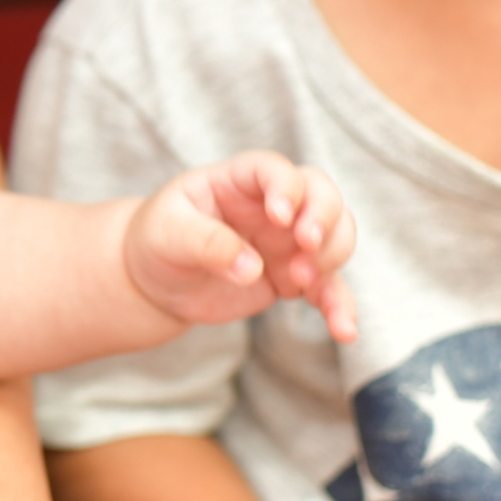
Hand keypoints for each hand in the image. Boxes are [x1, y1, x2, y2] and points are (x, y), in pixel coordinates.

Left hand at [125, 150, 357, 341]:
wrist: (155, 280)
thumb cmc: (157, 241)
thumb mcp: (167, 234)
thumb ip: (206, 243)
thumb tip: (251, 269)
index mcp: (236, 181)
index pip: (273, 169)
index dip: (286, 187)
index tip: (280, 216)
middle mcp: (270, 206)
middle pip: (321, 194)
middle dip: (324, 216)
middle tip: (306, 244)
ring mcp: (287, 241)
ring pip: (336, 236)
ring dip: (332, 255)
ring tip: (300, 281)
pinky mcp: (294, 278)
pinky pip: (328, 289)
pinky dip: (340, 307)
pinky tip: (344, 330)